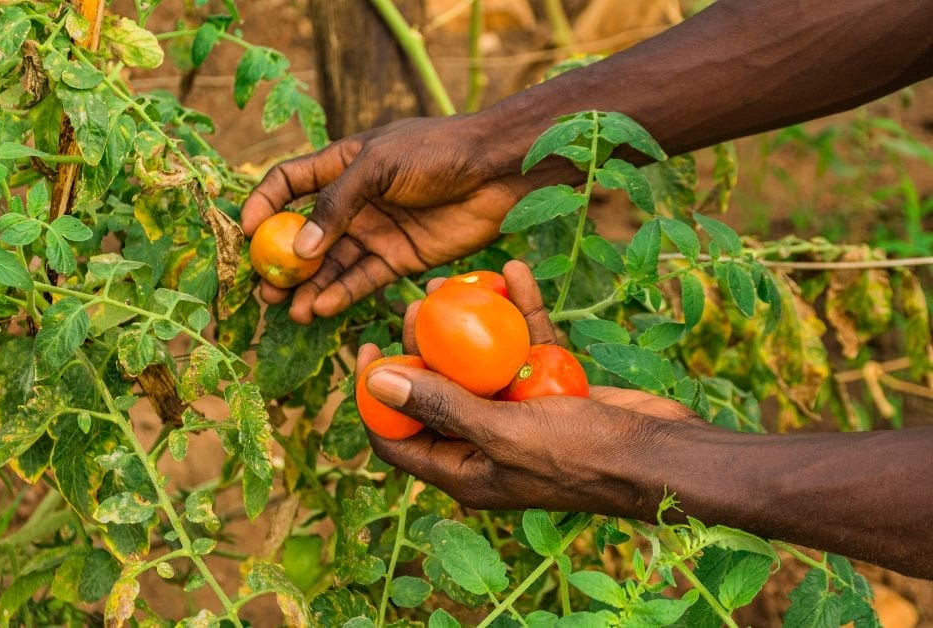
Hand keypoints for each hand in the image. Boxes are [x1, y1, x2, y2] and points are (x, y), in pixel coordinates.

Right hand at [240, 115, 579, 323]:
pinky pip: (363, 280)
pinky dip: (342, 294)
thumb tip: (300, 248)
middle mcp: (354, 202)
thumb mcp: (380, 165)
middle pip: (306, 235)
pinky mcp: (399, 259)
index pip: (289, 183)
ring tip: (290, 309)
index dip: (265, 206)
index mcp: (342, 164)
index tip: (247, 234)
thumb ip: (337, 204)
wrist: (497, 172)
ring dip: (310, 287)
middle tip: (265, 289)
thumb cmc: (438, 152)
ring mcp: (376, 232)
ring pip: (332, 265)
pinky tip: (323, 308)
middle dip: (284, 263)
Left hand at [356, 260, 701, 514]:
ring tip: (456, 281)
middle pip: (437, 391)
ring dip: (470, 322)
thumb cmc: (580, 455)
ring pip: (481, 363)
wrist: (662, 455)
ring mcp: (520, 416)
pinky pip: (527, 347)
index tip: (367, 348)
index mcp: (462, 469)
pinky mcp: (553, 389)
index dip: (373, 395)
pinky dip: (521, 314)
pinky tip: (515, 274)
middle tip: (415, 304)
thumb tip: (375, 380)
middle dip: (423, 347)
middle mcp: (484, 444)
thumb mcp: (501, 432)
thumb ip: (440, 405)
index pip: (397, 435)